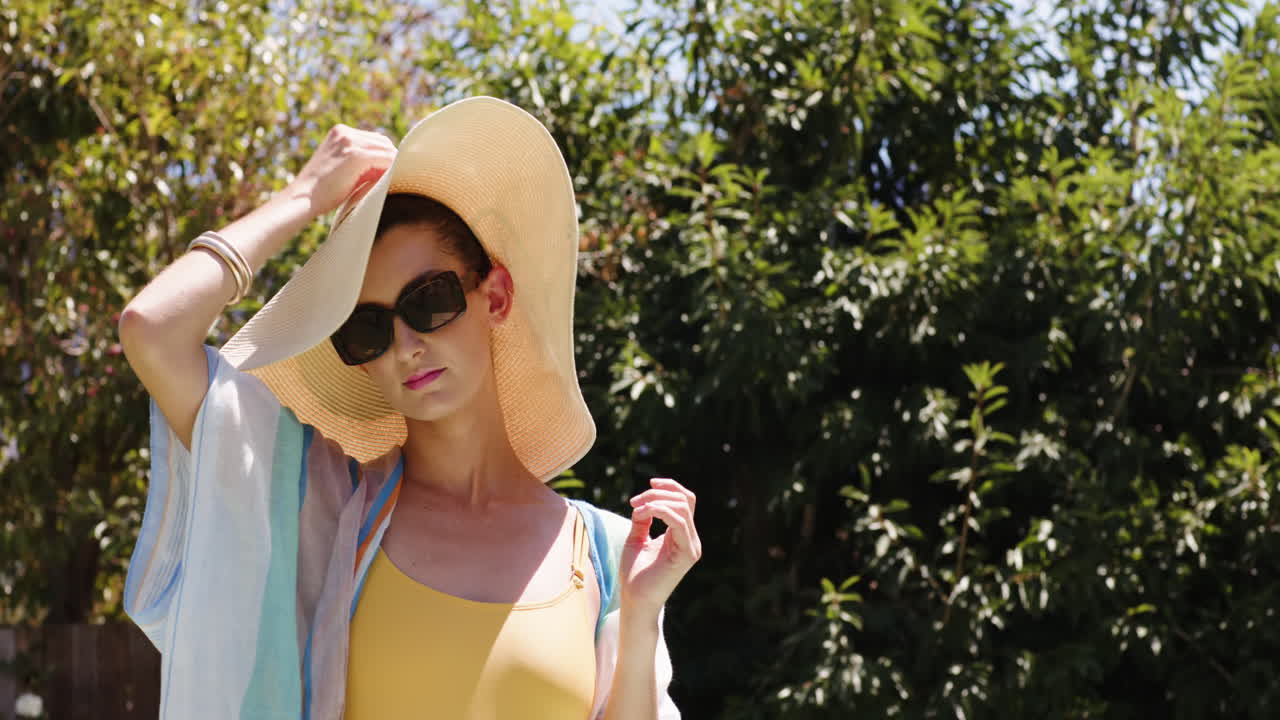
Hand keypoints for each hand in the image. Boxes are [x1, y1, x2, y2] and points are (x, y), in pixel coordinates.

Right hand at [288, 124, 396, 217]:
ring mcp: (350, 142)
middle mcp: (344, 132)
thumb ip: (360, 160)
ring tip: (396, 179)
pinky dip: (391, 169)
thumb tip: (389, 164)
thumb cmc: (322, 190)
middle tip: (398, 175)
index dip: (384, 154)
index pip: (373, 139)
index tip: (392, 170)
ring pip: (385, 150)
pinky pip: (385, 160)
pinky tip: (393, 181)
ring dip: (393, 164)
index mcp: (339, 131)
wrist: (303, 198)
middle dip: (390, 158)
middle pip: (382, 142)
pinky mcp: (356, 155)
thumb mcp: (341, 166)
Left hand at [619, 477, 702, 617]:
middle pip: (685, 500)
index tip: (648, 484)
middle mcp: (690, 539)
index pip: (685, 501)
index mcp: (681, 535)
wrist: (634, 600)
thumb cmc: (633, 574)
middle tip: (635, 501)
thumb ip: (643, 519)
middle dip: (658, 493)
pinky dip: (660, 511)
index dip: (669, 486)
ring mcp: (691, 547)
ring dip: (656, 501)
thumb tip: (645, 502)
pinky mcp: (687, 554)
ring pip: (682, 507)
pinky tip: (643, 513)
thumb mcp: (636, 538)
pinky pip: (679, 522)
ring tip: (637, 508)